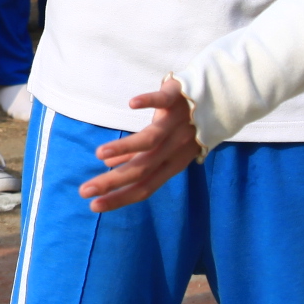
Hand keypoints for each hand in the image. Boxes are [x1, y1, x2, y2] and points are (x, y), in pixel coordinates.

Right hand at [83, 78, 202, 211]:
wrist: (219, 97)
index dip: (121, 198)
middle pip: (143, 169)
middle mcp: (176, 147)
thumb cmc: (185, 125)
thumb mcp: (165, 146)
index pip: (145, 186)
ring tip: (99, 154)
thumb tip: (109, 165)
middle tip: (85, 190)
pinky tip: (131, 104)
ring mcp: (177, 123)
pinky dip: (148, 102)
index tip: (94, 206)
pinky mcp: (177, 98)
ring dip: (125, 147)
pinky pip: (162, 101)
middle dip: (112, 182)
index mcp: (173, 162)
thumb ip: (138, 156)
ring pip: (151, 140)